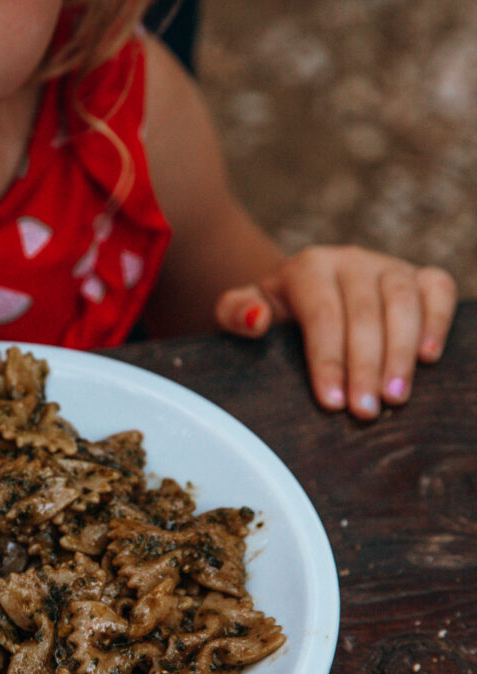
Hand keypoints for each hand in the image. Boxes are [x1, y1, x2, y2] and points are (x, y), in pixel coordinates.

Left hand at [215, 245, 456, 418]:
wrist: (303, 289)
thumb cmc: (276, 310)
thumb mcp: (242, 309)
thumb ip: (235, 312)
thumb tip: (256, 320)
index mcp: (308, 268)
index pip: (322, 315)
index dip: (328, 360)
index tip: (331, 403)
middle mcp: (351, 261)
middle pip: (364, 313)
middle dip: (365, 367)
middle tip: (365, 411)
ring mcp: (388, 266)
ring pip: (403, 301)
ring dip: (401, 352)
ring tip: (396, 398)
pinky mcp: (418, 275)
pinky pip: (437, 288)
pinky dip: (437, 320)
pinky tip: (429, 358)